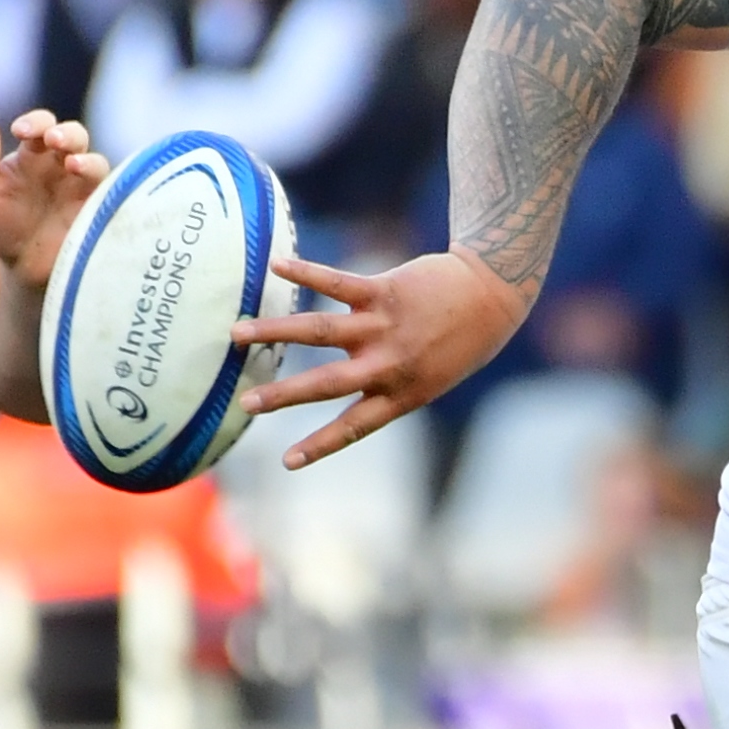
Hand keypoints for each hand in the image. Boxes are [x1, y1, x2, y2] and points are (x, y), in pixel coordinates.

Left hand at [0, 109, 103, 291]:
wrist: (22, 264)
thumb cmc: (2, 223)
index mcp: (35, 153)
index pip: (41, 125)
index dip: (35, 122)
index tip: (19, 131)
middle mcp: (62, 164)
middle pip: (75, 135)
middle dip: (66, 134)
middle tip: (52, 140)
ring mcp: (82, 187)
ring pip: (96, 162)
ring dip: (87, 160)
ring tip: (72, 165)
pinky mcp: (97, 210)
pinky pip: (110, 194)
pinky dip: (104, 188)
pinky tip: (89, 193)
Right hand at [232, 247, 529, 469]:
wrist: (492, 296)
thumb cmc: (459, 342)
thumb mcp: (430, 378)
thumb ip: (387, 385)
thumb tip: (332, 386)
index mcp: (401, 394)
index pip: (353, 427)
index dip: (319, 446)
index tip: (287, 463)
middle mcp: (388, 364)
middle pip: (326, 384)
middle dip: (283, 395)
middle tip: (245, 403)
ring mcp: (384, 327)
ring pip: (320, 331)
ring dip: (275, 331)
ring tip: (237, 332)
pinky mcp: (384, 291)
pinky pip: (336, 282)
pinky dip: (304, 272)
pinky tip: (275, 265)